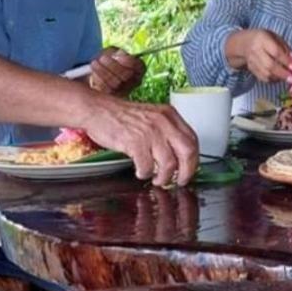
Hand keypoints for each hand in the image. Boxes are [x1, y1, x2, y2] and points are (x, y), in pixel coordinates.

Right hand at [82, 96, 197, 186]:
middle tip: (179, 181)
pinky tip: (141, 172)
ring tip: (157, 179)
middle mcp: (163, 122)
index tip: (188, 169)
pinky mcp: (135, 142)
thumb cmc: (122, 115)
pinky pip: (147, 166)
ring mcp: (150, 132)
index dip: (194, 159)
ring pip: (169, 163)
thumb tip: (179, 156)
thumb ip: (167, 131)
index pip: (193, 140)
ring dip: (164, 177)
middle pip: (188, 152)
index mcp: (169, 115)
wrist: (97, 109)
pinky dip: (145, 174)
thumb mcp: (152, 116)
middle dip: (186, 172)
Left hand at [88, 48, 145, 95]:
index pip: (136, 65)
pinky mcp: (113, 97)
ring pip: (115, 83)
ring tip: (94, 63)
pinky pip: (106, 90)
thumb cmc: (109, 60)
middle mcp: (135, 82)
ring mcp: (125, 91)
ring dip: (103, 72)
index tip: (117, 55)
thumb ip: (115, 52)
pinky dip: (98, 80)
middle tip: (101, 58)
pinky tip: (94, 73)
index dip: (127, 60)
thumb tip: (116, 55)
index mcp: (139, 69)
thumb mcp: (114, 53)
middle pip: (125, 75)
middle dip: (111, 65)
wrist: (101, 72)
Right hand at [227, 29, 291, 82]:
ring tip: (287, 79)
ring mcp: (252, 61)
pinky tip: (278, 78)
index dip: (285, 61)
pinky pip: (262, 77)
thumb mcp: (274, 36)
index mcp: (262, 39)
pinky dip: (271, 79)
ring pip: (265, 73)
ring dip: (278, 78)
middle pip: (269, 65)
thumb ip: (284, 47)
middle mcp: (255, 51)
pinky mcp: (251, 68)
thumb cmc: (263, 38)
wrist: (244, 42)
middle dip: (282, 73)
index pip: (275, 52)